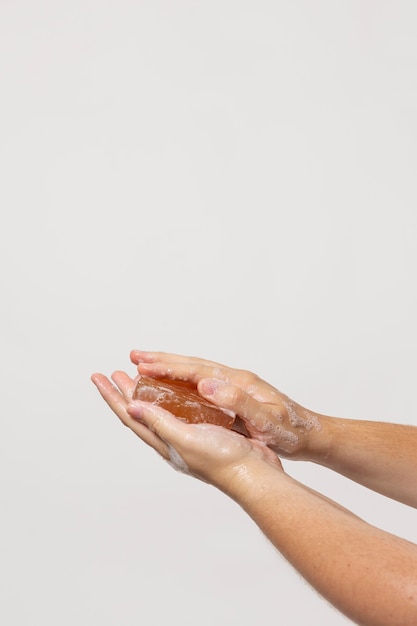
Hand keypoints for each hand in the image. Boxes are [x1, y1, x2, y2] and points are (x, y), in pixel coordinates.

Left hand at [91, 369, 281, 490]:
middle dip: (126, 392)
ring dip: (148, 392)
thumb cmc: (222, 460)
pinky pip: (182, 410)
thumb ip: (160, 422)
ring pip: (161, 410)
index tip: (99, 376)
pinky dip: (173, 397)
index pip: (130, 415)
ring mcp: (189, 436)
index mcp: (164, 442)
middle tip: (115, 372)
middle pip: (142, 411)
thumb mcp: (185, 439)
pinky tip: (177, 390)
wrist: (255, 473)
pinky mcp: (206, 431)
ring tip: (138, 376)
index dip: (113, 396)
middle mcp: (172, 439)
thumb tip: (132, 406)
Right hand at [130, 350, 322, 458]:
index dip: (168, 367)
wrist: (312, 436)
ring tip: (144, 365)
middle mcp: (233, 380)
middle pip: (191, 365)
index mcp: (238, 382)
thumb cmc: (292, 430)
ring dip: (168, 368)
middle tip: (133, 356)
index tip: (143, 364)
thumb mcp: (267, 420)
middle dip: (161, 360)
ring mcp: (233, 387)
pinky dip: (181, 381)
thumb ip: (238, 401)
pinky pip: (200, 385)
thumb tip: (206, 384)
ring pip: (194, 373)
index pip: (196, 370)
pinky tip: (171, 385)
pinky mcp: (234, 396)